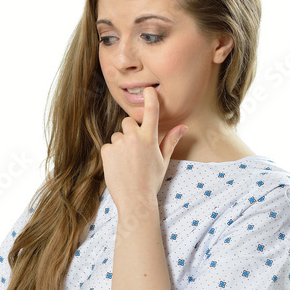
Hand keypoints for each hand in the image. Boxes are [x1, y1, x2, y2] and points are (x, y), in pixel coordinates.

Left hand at [101, 86, 186, 210]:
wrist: (134, 200)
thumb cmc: (151, 180)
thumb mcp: (164, 160)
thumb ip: (170, 140)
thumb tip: (183, 127)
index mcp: (150, 139)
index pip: (151, 112)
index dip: (150, 99)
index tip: (148, 89)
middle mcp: (134, 138)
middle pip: (128, 122)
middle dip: (131, 131)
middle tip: (135, 149)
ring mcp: (119, 144)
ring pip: (117, 135)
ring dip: (121, 144)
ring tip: (127, 162)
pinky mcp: (106, 151)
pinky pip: (108, 146)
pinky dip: (112, 154)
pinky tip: (118, 166)